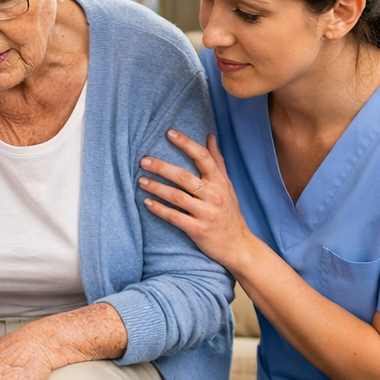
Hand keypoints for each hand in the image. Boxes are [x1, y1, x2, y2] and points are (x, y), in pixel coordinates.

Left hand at [139, 131, 252, 274]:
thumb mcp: (227, 185)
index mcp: (219, 182)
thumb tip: (210, 136)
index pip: (203, 157)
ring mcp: (205, 213)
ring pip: (176, 196)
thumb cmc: (230, 213)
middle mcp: (213, 195)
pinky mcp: (198, 229)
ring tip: (141, 181)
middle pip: (183, 176)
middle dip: (161, 167)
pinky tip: (147, 203)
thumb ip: (217, 161)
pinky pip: (174, 217)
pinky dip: (159, 209)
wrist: (238, 245)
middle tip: (144, 161)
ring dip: (156, 187)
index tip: (169, 133)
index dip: (186, 143)